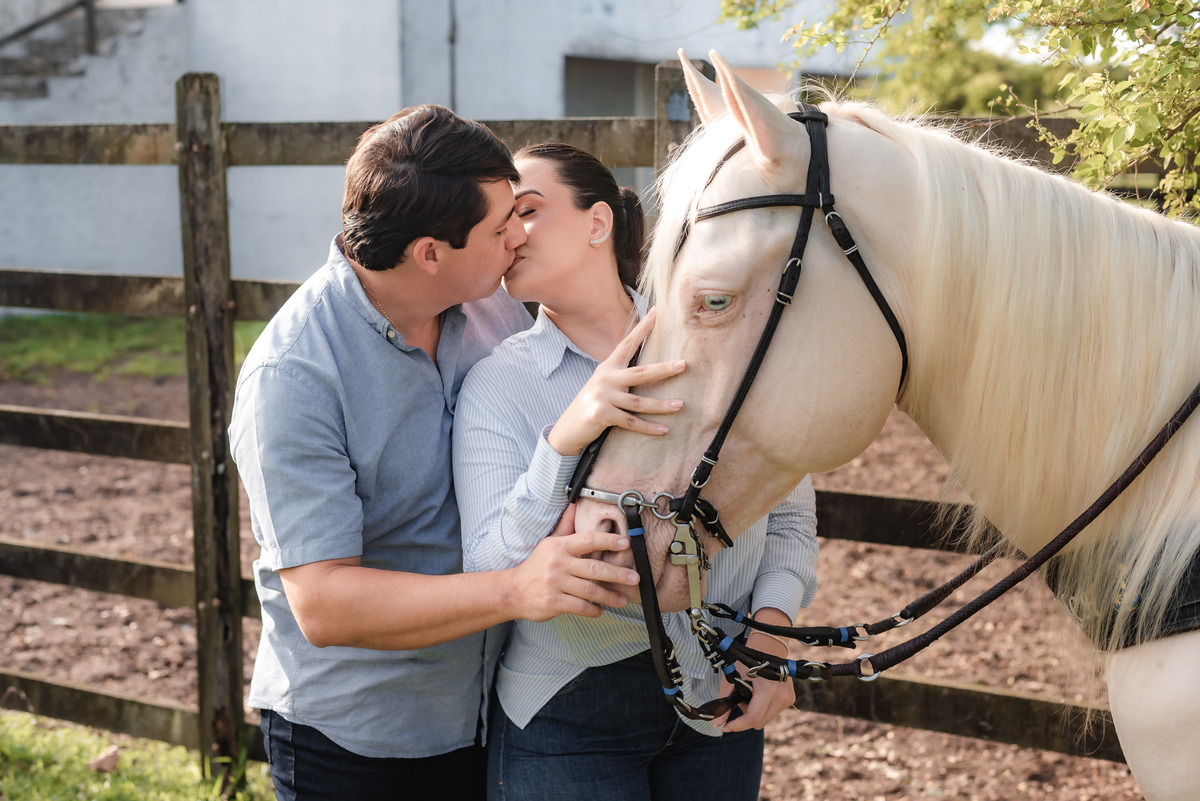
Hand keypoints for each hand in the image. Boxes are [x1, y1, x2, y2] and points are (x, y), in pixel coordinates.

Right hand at [504, 506, 641, 621]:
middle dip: (617, 574)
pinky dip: (594, 610)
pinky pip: (580, 607)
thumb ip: (566, 525)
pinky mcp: (553, 602)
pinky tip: (601, 610)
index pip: (588, 539)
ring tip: (623, 599)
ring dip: (610, 596)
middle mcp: (558, 563)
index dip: (609, 540)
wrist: (513, 590)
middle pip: (594, 568)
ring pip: (590, 590)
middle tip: (634, 578)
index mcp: (560, 546)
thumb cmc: (538, 565)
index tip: (625, 543)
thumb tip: (576, 503)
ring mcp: (555, 583)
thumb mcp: (550, 542)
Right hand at [547, 308, 686, 455]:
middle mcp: (606, 378)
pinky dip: (648, 427)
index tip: (656, 312)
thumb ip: (622, 374)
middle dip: (663, 369)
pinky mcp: (602, 414)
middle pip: (640, 373)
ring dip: (661, 405)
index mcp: (608, 367)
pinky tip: (663, 430)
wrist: (570, 426)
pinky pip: (631, 421)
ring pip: (639, 401)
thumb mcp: (605, 383)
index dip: (642, 329)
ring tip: (680, 404)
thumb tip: (651, 369)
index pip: (627, 344)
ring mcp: (604, 396)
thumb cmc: (594, 403)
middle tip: (683, 365)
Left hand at [712, 614, 796, 731]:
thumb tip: (716, 723)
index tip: (725, 726)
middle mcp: (781, 697)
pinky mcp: (791, 699)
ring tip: (750, 695)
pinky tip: (759, 695)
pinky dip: (763, 709)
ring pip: (766, 719)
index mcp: (768, 691)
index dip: (737, 725)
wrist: (769, 647)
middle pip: (759, 723)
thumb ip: (723, 701)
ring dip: (755, 713)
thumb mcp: (733, 678)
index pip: (753, 719)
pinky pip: (773, 713)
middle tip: (740, 700)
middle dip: (745, 717)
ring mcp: (788, 699)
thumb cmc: (748, 660)